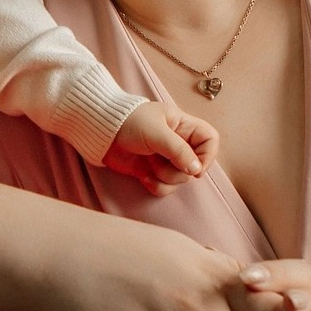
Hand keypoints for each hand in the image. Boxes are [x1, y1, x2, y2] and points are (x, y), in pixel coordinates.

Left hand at [102, 100, 217, 193]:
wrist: (101, 132)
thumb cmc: (128, 122)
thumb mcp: (156, 132)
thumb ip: (179, 150)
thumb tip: (196, 171)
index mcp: (183, 125)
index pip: (210, 140)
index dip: (207, 156)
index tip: (195, 168)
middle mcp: (178, 142)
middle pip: (196, 165)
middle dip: (179, 170)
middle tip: (161, 160)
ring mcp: (165, 158)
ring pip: (180, 179)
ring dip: (165, 177)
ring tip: (148, 163)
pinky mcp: (153, 171)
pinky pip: (165, 187)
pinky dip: (156, 186)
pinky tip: (143, 176)